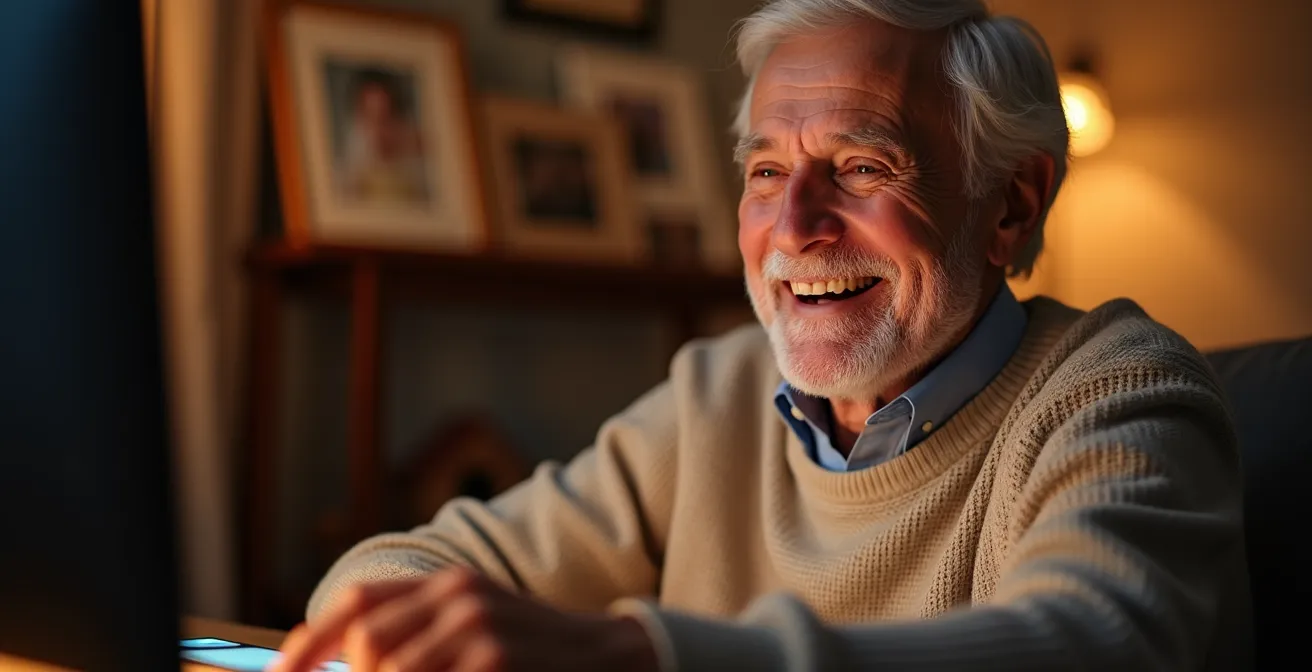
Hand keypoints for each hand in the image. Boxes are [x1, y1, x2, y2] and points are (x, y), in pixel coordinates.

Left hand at [269, 567, 659, 671]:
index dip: (309, 642)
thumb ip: (415, 634)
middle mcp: (459, 596)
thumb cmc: (527, 652)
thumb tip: (344, 661)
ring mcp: (479, 629)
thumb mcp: (472, 626)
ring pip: (390, 671)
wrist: (605, 655)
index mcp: (447, 583)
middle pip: (367, 641)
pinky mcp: (495, 663)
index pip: (358, 602)